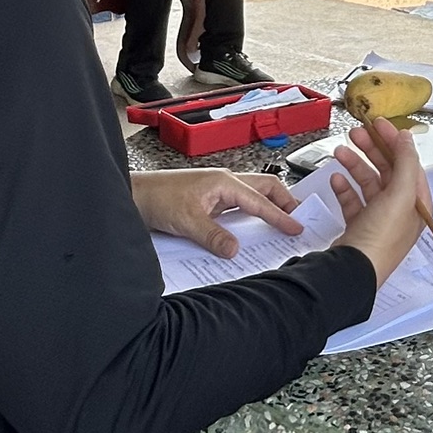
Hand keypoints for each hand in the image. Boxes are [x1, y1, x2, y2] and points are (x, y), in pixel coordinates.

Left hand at [130, 169, 302, 257]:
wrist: (135, 196)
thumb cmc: (157, 198)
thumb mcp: (187, 221)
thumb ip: (213, 236)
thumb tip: (235, 250)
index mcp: (225, 182)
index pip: (261, 201)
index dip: (281, 216)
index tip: (297, 228)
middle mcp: (224, 183)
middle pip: (265, 188)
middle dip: (284, 201)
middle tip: (298, 218)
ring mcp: (217, 191)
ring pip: (252, 195)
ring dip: (268, 206)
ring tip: (282, 221)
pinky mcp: (209, 201)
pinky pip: (238, 206)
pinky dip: (251, 214)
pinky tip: (251, 228)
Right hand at [326, 118, 432, 282]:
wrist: (353, 270)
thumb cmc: (380, 240)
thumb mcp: (400, 195)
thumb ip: (405, 162)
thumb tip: (407, 138)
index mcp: (416, 204)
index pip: (408, 164)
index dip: (394, 142)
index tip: (379, 125)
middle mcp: (400, 211)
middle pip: (387, 171)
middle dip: (372, 149)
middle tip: (357, 133)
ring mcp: (379, 220)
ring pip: (368, 183)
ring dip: (355, 165)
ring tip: (341, 152)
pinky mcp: (359, 227)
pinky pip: (353, 200)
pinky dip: (345, 187)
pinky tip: (337, 178)